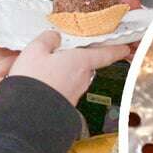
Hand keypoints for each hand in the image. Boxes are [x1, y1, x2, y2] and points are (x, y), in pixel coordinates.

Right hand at [8, 32, 130, 104]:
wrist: (27, 116)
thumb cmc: (34, 82)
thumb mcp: (34, 51)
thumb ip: (47, 39)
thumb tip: (53, 36)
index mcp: (81, 62)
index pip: (106, 54)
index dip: (117, 49)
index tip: (125, 47)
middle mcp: (82, 78)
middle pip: (86, 63)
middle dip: (78, 57)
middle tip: (64, 50)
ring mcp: (74, 93)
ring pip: (73, 76)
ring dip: (63, 70)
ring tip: (43, 66)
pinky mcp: (64, 104)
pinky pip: (63, 87)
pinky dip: (55, 82)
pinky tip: (40, 81)